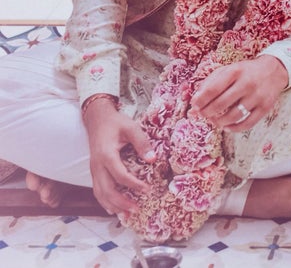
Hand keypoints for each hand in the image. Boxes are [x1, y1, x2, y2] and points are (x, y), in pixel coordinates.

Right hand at [83, 99, 153, 215]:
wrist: (97, 119)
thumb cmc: (115, 123)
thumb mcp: (130, 127)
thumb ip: (141, 142)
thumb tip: (152, 159)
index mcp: (106, 154)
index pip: (120, 175)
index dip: (134, 185)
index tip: (147, 190)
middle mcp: (97, 165)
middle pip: (107, 190)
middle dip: (121, 202)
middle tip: (136, 209)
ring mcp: (94, 170)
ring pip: (100, 194)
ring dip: (113, 205)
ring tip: (127, 214)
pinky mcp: (94, 172)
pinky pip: (97, 190)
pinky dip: (105, 201)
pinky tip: (114, 208)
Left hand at [189, 56, 288, 132]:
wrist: (274, 70)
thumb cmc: (245, 71)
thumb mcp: (228, 70)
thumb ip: (210, 83)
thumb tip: (194, 103)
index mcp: (235, 71)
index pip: (213, 89)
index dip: (200, 100)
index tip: (194, 106)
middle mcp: (247, 83)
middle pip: (221, 104)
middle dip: (207, 112)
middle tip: (202, 114)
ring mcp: (257, 96)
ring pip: (233, 116)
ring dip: (219, 122)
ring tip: (214, 120)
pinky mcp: (265, 107)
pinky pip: (247, 123)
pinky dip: (234, 128)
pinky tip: (227, 126)